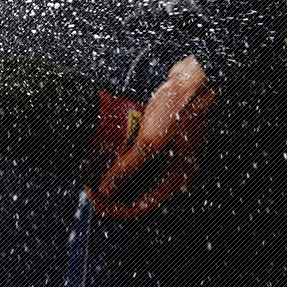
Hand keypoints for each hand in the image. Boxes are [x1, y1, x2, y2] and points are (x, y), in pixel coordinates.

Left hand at [90, 55, 214, 219]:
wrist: (195, 78)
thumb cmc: (181, 106)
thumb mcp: (150, 141)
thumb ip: (127, 168)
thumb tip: (105, 190)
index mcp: (176, 180)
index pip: (140, 208)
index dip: (114, 207)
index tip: (94, 195)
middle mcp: (175, 172)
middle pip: (138, 193)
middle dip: (113, 191)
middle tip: (92, 182)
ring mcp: (171, 157)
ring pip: (140, 176)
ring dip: (118, 176)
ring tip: (97, 168)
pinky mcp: (166, 141)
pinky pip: (142, 157)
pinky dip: (127, 158)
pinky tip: (112, 150)